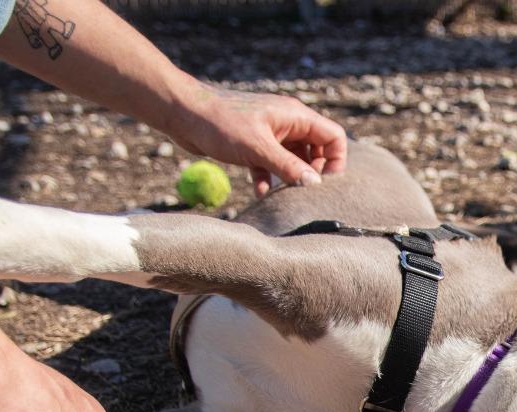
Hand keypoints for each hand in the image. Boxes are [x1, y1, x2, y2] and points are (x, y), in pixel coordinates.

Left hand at [169, 83, 347, 197]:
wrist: (181, 112)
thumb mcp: (258, 148)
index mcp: (295, 116)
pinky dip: (269, 178)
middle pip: (317, 150)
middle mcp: (287, 123)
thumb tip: (315, 185)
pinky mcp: (253, 144)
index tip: (323, 183)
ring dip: (289, 178)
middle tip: (301, 191)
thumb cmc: (219, 123)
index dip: (336, 161)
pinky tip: (260, 191)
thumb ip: (289, 167)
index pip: (333, 136)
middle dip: (311, 173)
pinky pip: (271, 164)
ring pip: (293, 160)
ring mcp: (270, 133)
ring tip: (282, 194)